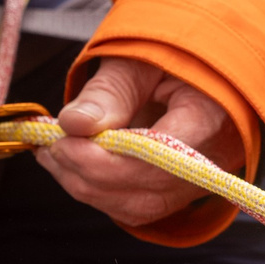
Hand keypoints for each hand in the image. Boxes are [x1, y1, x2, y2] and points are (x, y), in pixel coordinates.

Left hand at [41, 58, 245, 228]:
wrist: (194, 68)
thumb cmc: (170, 56)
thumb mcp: (139, 59)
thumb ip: (109, 91)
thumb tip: (74, 124)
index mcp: (213, 116)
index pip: (161, 156)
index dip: (106, 159)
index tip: (64, 140)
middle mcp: (214, 159)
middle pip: (147, 188)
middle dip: (88, 173)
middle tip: (50, 145)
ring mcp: (198, 181)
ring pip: (138, 206)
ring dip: (87, 186)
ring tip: (53, 154)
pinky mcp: (177, 192)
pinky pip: (136, 207)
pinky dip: (98, 192)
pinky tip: (72, 166)